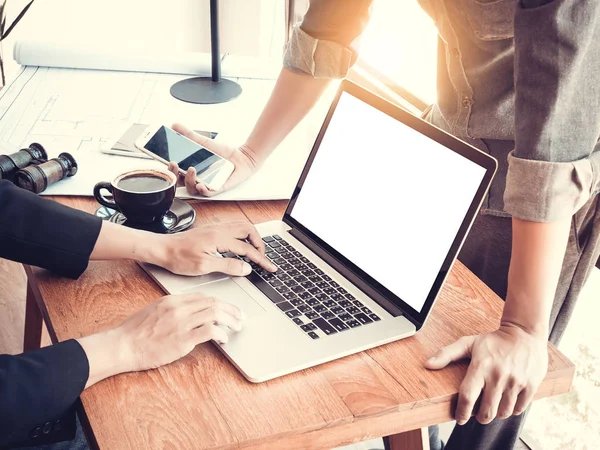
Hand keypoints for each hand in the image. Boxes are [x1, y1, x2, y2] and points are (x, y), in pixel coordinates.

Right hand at [79, 294, 242, 386]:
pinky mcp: (183, 339)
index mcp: (172, 300)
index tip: (228, 309)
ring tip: (236, 327)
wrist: (122, 346)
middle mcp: (179, 308)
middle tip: (240, 317)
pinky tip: (224, 339)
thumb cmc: (134, 333)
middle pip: (213, 303)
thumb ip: (173, 310)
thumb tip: (190, 313)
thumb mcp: (154, 312)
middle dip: (231, 309)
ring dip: (230, 320)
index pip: (203, 297)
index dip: (220, 303)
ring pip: (215, 313)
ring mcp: (181, 323)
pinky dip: (221, 334)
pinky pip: (209, 331)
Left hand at [154, 221, 276, 275]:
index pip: (248, 248)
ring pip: (241, 227)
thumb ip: (228, 266)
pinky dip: (242, 236)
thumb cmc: (178, 257)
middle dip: (260, 244)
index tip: (270, 267)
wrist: (161, 249)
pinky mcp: (210, 230)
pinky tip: (239, 245)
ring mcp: (215, 228)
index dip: (261, 259)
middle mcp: (219, 229)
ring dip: (251, 238)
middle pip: (249, 230)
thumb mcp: (204, 266)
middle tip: (262, 258)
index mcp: (220, 238)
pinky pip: (233, 228)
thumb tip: (246, 268)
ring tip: (254, 251)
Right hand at [168, 123, 259, 196]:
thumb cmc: (223, 153)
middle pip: (180, 183)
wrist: (242, 157)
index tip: (166, 160)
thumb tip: (174, 125)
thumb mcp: (203, 142)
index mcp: (191, 170)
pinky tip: (200, 185)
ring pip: (192, 189)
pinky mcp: (218, 188)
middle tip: (175, 164)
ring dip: (189, 181)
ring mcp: (206, 184)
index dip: (169, 169)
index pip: (175, 173)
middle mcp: (197, 179)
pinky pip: (208, 193)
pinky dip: (203, 190)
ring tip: (192, 169)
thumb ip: (188, 134)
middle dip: (175, 175)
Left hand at [425, 323, 547, 424]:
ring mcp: (515, 382)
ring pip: (503, 413)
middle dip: (479, 417)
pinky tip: (507, 402)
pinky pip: (519, 409)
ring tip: (492, 406)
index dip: (461, 412)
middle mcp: (498, 376)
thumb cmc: (493, 341)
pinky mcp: (530, 385)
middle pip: (486, 411)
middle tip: (477, 414)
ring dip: (496, 414)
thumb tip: (428, 364)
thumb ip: (446, 354)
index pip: (467, 397)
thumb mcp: (468, 343)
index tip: (459, 418)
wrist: (524, 334)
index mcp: (480, 367)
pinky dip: (512, 410)